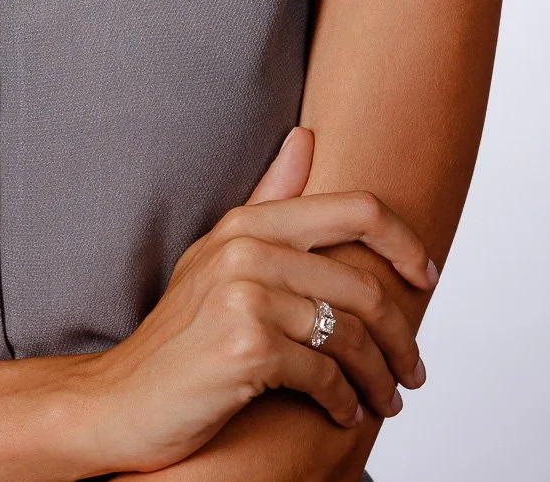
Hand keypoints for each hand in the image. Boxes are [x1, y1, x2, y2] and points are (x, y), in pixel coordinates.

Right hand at [72, 128, 436, 477]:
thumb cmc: (181, 333)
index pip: (356, 209)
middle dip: (401, 336)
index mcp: (247, 223)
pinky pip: (325, 374)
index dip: (404, 241)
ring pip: (351, 335)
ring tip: (386, 399)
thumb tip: (305, 137)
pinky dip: (343, 401)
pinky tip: (343, 413)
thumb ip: (268, 200)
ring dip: (380, 377)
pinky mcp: (247, 344)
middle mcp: (247, 248)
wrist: (124, 399)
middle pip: (364, 285)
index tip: (425, 277)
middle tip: (414, 371)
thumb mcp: (219, 256)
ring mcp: (245, 293)